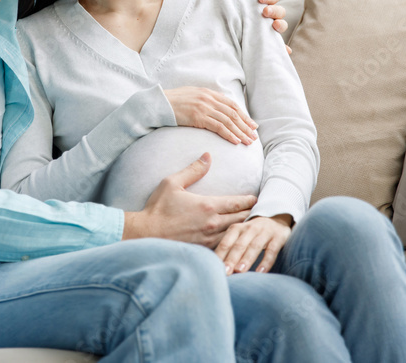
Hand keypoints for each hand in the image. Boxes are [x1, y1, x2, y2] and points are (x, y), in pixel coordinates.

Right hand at [123, 153, 257, 246]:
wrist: (145, 234)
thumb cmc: (158, 208)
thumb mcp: (172, 183)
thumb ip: (193, 170)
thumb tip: (207, 155)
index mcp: (208, 206)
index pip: (238, 203)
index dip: (250, 200)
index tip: (256, 198)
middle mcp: (213, 223)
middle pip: (242, 219)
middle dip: (252, 214)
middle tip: (260, 211)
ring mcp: (209, 239)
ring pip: (235, 234)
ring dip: (244, 229)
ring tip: (252, 225)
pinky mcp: (204, 250)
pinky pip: (225, 246)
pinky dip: (233, 241)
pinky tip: (236, 240)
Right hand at [164, 86, 257, 144]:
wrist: (158, 102)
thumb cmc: (173, 102)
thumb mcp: (192, 96)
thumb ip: (205, 101)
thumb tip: (216, 110)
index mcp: (209, 93)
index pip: (232, 105)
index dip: (244, 116)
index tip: (252, 125)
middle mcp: (209, 98)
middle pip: (233, 113)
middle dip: (245, 125)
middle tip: (253, 136)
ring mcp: (204, 107)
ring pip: (228, 120)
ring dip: (240, 132)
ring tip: (248, 141)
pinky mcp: (198, 116)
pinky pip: (218, 126)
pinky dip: (229, 134)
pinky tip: (235, 141)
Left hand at [215, 213, 292, 274]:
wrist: (277, 217)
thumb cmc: (253, 233)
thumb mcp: (241, 236)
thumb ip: (230, 248)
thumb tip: (216, 267)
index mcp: (237, 228)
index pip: (226, 242)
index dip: (220, 255)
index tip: (214, 268)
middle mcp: (250, 229)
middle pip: (239, 245)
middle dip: (231, 259)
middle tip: (225, 272)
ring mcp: (265, 232)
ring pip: (254, 246)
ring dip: (246, 259)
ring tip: (240, 271)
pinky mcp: (278, 237)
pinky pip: (272, 250)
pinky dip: (266, 261)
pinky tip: (261, 272)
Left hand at [231, 0, 290, 53]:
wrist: (213, 26)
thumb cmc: (225, 7)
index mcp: (262, 3)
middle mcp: (267, 16)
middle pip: (279, 11)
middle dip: (274, 10)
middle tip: (264, 12)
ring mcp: (267, 30)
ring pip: (281, 26)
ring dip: (281, 25)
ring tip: (274, 27)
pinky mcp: (265, 44)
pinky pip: (277, 47)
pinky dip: (283, 48)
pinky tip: (285, 51)